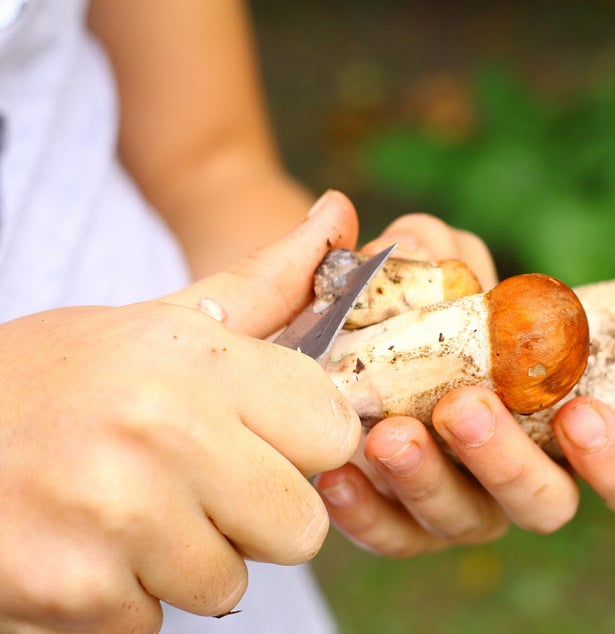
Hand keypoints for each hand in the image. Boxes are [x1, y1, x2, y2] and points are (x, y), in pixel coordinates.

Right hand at [0, 191, 359, 631]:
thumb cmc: (55, 379)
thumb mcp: (160, 322)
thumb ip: (265, 284)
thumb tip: (340, 214)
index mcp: (197, 360)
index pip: (333, 433)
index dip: (301, 442)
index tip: (260, 435)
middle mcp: (165, 433)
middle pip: (302, 525)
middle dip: (256, 513)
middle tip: (193, 482)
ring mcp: (120, 518)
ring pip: (231, 582)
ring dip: (188, 561)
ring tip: (129, 511)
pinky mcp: (76, 594)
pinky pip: (156, 621)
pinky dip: (126, 599)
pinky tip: (85, 546)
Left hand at [314, 214, 614, 555]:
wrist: (347, 342)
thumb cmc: (421, 306)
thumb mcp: (431, 267)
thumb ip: (436, 249)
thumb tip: (422, 245)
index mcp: (566, 424)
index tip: (581, 411)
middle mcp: (525, 477)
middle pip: (546, 503)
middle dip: (510, 461)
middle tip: (466, 408)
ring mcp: (464, 507)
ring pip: (466, 522)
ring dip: (431, 481)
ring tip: (391, 435)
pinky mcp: (403, 525)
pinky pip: (391, 536)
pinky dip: (366, 512)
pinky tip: (337, 476)